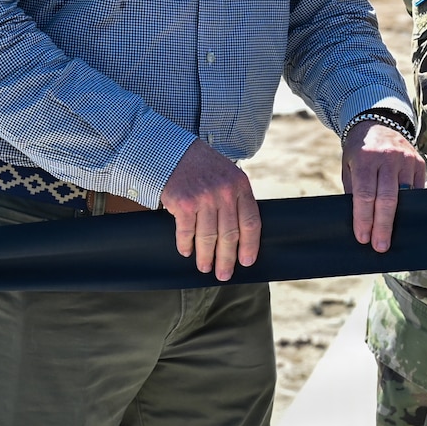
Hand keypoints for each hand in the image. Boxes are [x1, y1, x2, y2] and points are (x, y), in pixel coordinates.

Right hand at [159, 138, 261, 280]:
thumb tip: (242, 233)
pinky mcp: (183, 203)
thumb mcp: (229, 176)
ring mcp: (204, 198)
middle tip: (224, 274)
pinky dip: (186, 245)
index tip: (247, 262)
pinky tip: (186, 252)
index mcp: (241, 186)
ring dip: (206, 256)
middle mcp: (225, 192)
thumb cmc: (204, 167)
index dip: (250, 245)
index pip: (251, 222)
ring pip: (208, 237)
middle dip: (227, 258)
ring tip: (205, 267)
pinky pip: (186, 231)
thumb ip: (236, 199)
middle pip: (230, 234)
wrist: (175, 152)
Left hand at [341, 121, 425, 253]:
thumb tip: (360, 220)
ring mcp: (406, 159)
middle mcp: (388, 158)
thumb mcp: (349, 166)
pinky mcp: (419, 162)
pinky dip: (411, 207)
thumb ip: (353, 189)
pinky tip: (406, 220)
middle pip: (387, 198)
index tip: (363, 237)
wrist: (377, 123)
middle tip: (380, 246)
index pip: (365, 194)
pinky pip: (417, 190)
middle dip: (382, 225)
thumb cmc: (359, 151)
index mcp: (366, 159)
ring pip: (404, 196)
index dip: (364, 218)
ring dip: (398, 219)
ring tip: (391, 238)